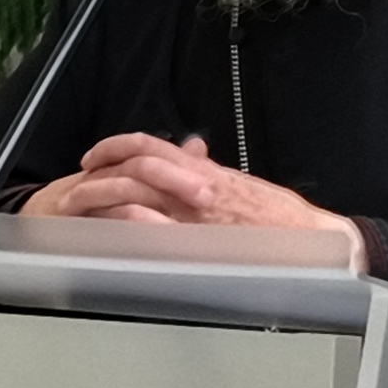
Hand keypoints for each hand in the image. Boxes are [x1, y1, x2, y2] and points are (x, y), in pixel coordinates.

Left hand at [42, 131, 355, 238]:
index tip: (95, 157)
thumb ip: (210, 174)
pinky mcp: (200, 242)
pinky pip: (154, 228)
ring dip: (102, 200)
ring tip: (79, 211)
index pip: (149, 145)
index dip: (115, 146)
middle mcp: (195, 187)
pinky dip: (127, 225)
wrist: (313, 240)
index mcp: (203, 171)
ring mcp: (195, 215)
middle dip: (97, 175)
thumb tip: (191, 157)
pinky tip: (106, 231)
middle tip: (73, 187)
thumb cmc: (282, 219)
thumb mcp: (241, 186)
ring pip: (136, 194)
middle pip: (132, 167)